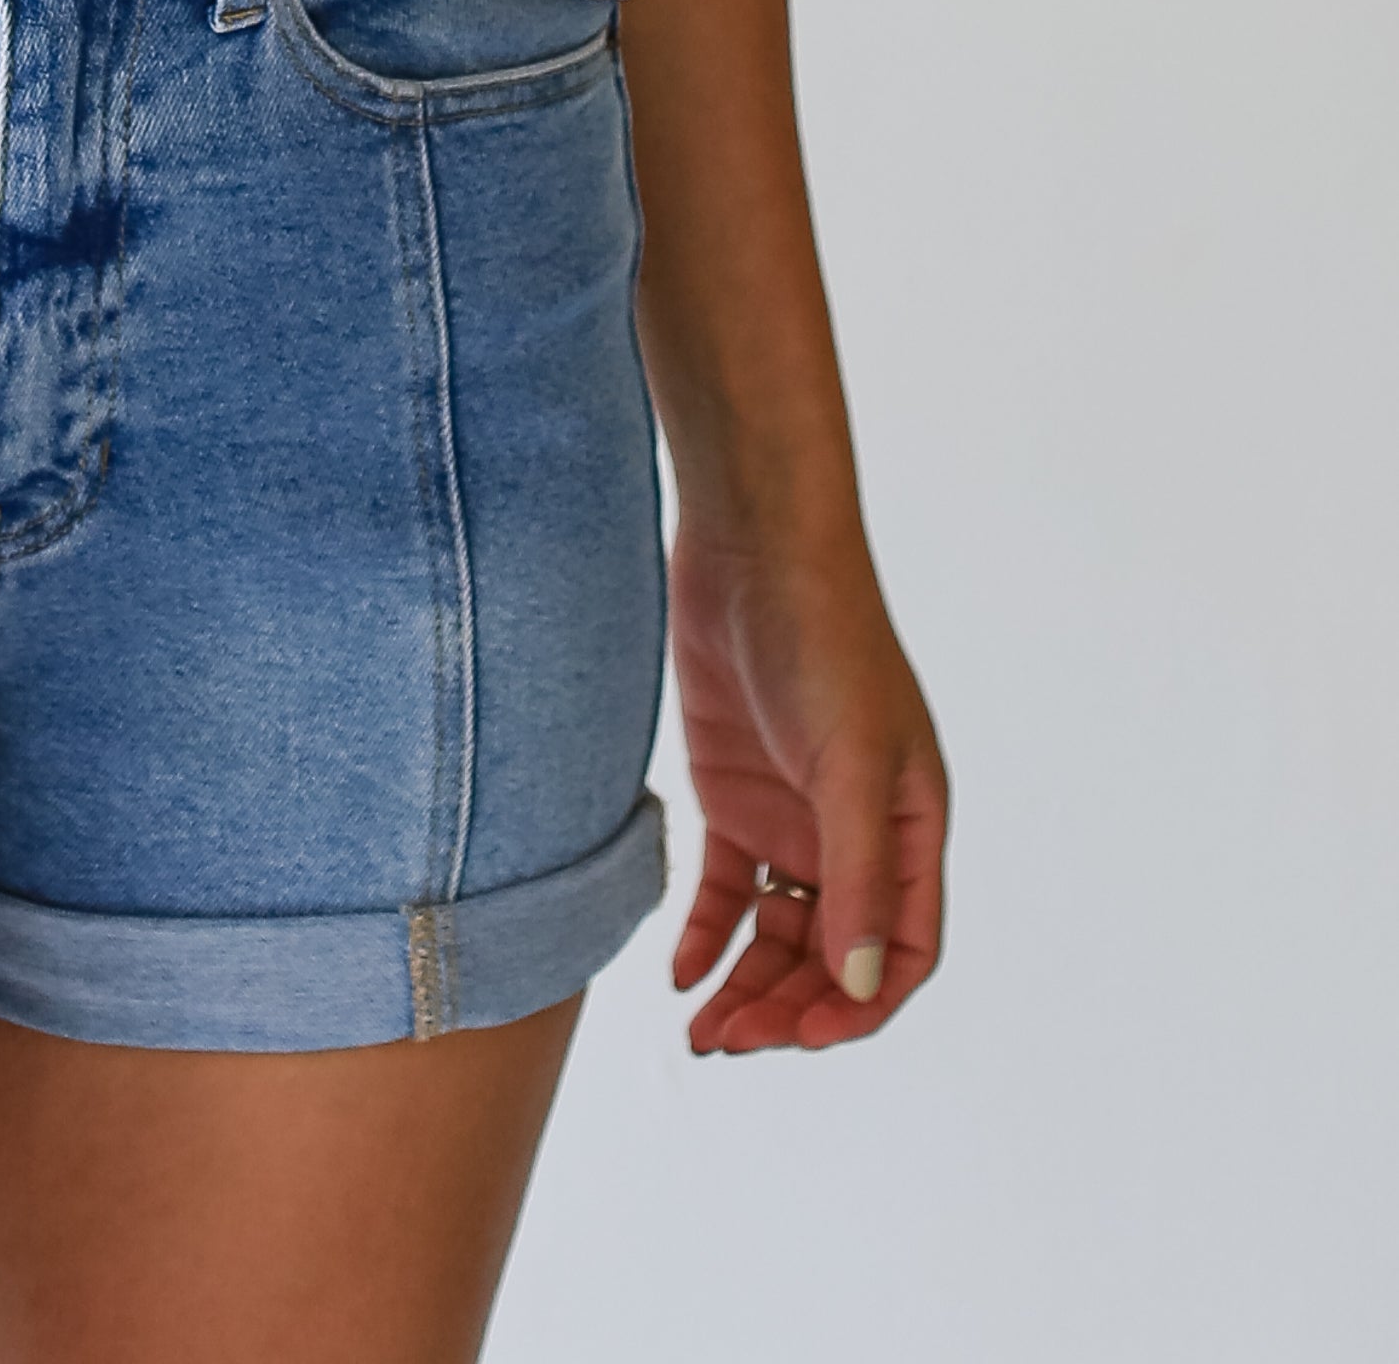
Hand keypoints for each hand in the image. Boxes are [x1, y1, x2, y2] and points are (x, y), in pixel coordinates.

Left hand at [667, 515, 946, 1052]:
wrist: (752, 547)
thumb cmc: (823, 639)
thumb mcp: (849, 762)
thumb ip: (856, 875)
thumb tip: (863, 986)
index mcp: (910, 829)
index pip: (905, 952)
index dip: (861, 1005)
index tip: (802, 1035)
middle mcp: (857, 834)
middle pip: (833, 956)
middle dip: (788, 1007)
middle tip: (730, 1041)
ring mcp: (794, 815)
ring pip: (777, 934)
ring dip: (745, 985)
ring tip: (702, 1030)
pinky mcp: (735, 794)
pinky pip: (728, 889)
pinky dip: (706, 934)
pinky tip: (678, 971)